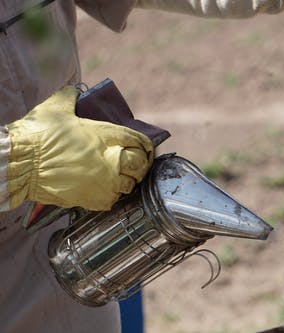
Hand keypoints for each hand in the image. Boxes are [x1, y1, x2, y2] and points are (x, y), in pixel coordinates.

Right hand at [6, 86, 153, 210]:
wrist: (20, 163)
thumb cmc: (38, 135)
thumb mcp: (56, 107)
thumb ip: (71, 97)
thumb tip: (75, 91)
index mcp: (106, 135)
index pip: (139, 140)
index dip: (145, 144)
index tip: (144, 148)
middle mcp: (110, 158)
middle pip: (140, 164)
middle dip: (140, 164)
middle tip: (135, 164)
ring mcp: (104, 181)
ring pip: (129, 184)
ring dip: (126, 181)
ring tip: (120, 178)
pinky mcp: (93, 198)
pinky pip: (112, 200)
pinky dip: (111, 196)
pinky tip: (104, 190)